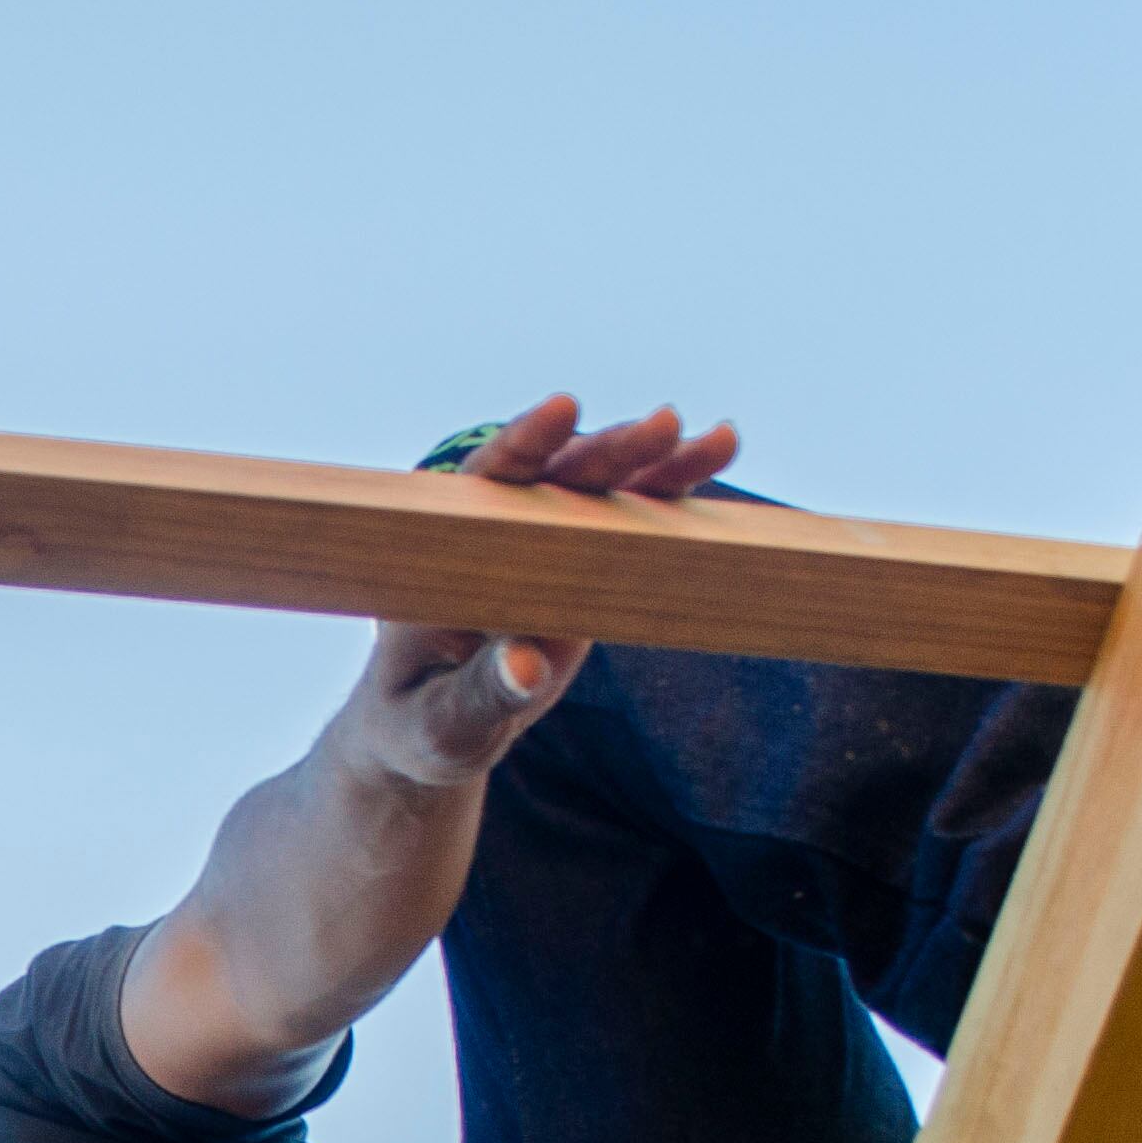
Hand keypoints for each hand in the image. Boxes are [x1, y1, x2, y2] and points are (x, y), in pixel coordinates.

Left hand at [356, 393, 744, 785]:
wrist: (437, 732)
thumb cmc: (422, 731)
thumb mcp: (441, 727)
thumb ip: (479, 697)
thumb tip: (528, 666)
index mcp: (444, 559)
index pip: (481, 487)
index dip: (522, 446)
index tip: (561, 410)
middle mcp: (495, 536)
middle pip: (555, 478)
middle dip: (610, 451)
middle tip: (666, 425)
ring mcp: (543, 545)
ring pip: (602, 491)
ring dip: (656, 463)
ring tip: (719, 440)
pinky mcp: (582, 563)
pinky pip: (631, 521)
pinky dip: (670, 496)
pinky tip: (713, 458)